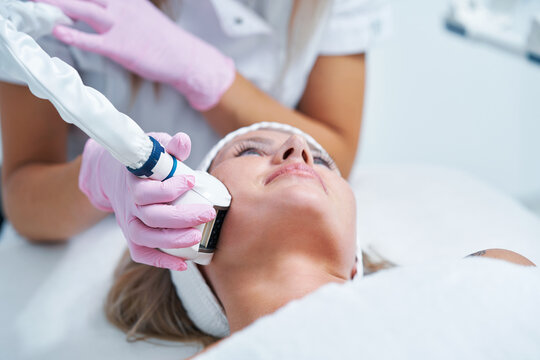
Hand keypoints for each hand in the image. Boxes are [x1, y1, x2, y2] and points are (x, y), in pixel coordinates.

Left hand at [33, 0, 234, 110]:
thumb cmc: (163, 40)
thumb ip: (122, 8)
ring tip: (36, 2)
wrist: (185, 58)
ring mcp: (121, 26)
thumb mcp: (143, 14)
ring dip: (58, 4)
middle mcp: (122, 6)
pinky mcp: (121, 47)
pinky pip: (92, 40)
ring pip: (83, 8)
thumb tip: (105, 8)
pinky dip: (73, 35)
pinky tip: (57, 30)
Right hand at [78, 132, 215, 270]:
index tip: (191, 180)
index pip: (147, 190)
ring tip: (197, 237)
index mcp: (133, 182)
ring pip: (146, 237)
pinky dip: (161, 260)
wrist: (116, 175)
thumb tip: (183, 141)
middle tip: (207, 213)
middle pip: (151, 217)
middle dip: (180, 217)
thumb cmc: (145, 162)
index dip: (169, 188)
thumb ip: (171, 146)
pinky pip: (142, 253)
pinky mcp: (132, 235)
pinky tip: (184, 263)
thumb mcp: (156, 148)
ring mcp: (129, 222)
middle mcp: (129, 205)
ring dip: (172, 241)